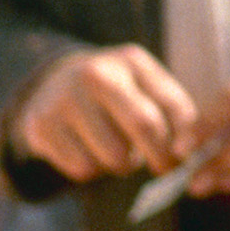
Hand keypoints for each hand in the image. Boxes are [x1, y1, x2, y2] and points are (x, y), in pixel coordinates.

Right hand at [8, 43, 197, 181]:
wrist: (53, 85)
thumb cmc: (116, 94)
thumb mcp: (145, 88)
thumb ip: (173, 114)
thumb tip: (187, 153)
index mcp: (131, 61)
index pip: (173, 104)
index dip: (186, 139)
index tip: (186, 158)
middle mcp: (96, 73)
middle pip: (144, 125)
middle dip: (161, 156)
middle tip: (163, 169)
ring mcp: (66, 97)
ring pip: (113, 156)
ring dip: (122, 164)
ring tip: (115, 148)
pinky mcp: (42, 125)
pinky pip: (83, 168)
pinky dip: (92, 169)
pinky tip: (88, 149)